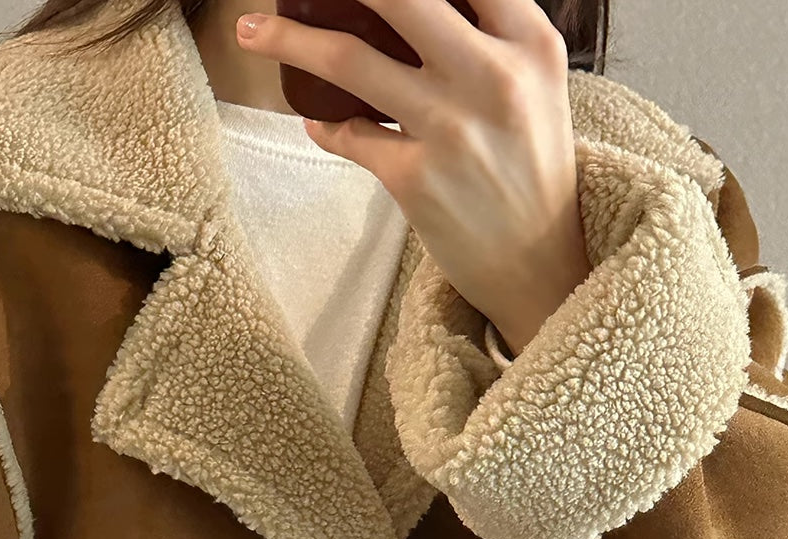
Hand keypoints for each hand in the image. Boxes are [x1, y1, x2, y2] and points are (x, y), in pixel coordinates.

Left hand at [235, 0, 591, 356]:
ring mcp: (450, 128)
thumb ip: (493, 36)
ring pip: (347, 58)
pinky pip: (346, 134)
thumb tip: (412, 7)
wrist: (537, 265)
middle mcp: (493, 76)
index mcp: (530, 44)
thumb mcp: (537, 88)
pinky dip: (325, 126)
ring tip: (251, 31)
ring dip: (286, 38)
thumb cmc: (531, 170)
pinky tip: (320, 123)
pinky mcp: (415, 178)